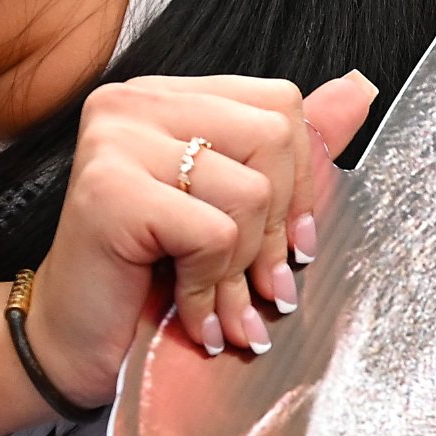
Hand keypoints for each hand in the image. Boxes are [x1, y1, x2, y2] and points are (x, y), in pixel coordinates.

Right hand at [27, 68, 374, 390]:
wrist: (77, 345)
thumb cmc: (150, 281)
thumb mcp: (234, 211)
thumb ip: (290, 151)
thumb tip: (359, 90)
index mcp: (169, 97)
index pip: (280, 103)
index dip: (302, 181)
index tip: (291, 242)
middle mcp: (135, 102)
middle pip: (273, 138)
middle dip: (276, 228)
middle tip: (258, 285)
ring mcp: (115, 139)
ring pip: (249, 191)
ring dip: (241, 269)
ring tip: (221, 307)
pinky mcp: (107, 189)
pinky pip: (212, 233)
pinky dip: (209, 287)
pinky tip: (191, 314)